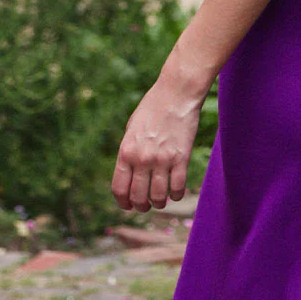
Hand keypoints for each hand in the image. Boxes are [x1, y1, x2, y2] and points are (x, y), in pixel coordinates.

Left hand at [111, 73, 204, 211]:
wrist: (176, 93)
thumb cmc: (153, 108)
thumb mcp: (132, 128)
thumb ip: (129, 152)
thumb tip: (129, 175)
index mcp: (126, 151)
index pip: (119, 189)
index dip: (123, 203)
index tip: (129, 206)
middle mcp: (142, 158)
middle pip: (138, 197)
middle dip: (141, 206)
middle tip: (146, 205)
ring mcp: (162, 159)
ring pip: (158, 197)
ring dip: (159, 203)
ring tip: (161, 200)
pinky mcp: (181, 158)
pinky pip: (178, 187)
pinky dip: (177, 195)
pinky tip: (176, 192)